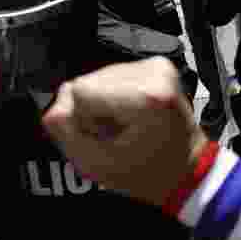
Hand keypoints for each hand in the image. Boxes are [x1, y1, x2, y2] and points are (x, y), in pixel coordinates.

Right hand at [41, 57, 206, 207]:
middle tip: (115, 134)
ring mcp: (157, 66)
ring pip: (98, 76)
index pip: (80, 90)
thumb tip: (53, 107)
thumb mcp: (96, 165)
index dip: (83, 119)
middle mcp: (154, 72)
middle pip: (89, 80)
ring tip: (125, 126)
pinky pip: (114, 75)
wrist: (187, 169)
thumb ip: (65, 132)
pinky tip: (132, 116)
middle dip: (93, 110)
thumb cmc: (145, 174)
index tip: (103, 138)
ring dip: (104, 104)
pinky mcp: (157, 65)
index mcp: (145, 96)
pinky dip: (116, 97)